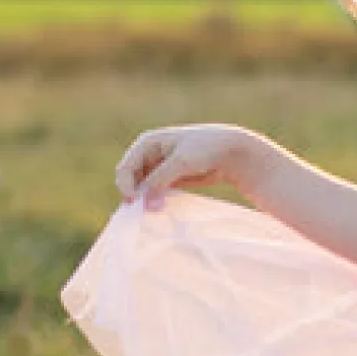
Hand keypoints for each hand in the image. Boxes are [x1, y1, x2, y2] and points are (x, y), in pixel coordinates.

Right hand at [115, 123, 243, 207]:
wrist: (231, 151)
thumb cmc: (206, 148)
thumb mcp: (181, 162)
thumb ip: (159, 180)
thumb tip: (143, 204)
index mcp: (146, 143)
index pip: (124, 169)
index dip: (126, 187)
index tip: (136, 203)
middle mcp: (149, 155)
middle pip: (130, 180)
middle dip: (135, 195)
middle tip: (145, 212)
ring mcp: (158, 169)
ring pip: (142, 189)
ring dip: (145, 201)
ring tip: (155, 211)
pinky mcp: (169, 180)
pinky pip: (155, 194)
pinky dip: (156, 202)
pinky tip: (162, 209)